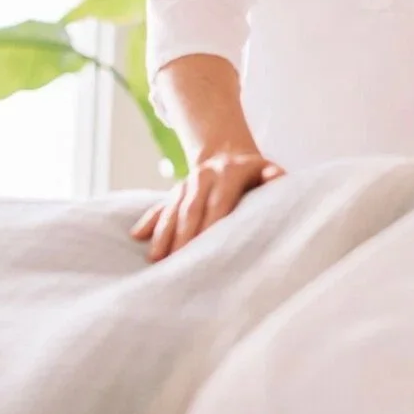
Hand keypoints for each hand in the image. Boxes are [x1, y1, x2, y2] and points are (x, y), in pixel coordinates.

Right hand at [129, 152, 283, 262]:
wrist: (227, 153)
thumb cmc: (254, 173)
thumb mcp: (267, 169)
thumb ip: (273, 176)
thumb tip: (276, 177)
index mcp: (229, 173)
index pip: (219, 201)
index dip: (211, 223)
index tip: (205, 246)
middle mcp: (204, 177)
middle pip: (192, 208)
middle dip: (184, 235)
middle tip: (178, 260)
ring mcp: (186, 184)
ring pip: (173, 209)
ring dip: (164, 233)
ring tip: (157, 258)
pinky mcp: (175, 191)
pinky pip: (159, 206)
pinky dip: (149, 220)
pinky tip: (137, 235)